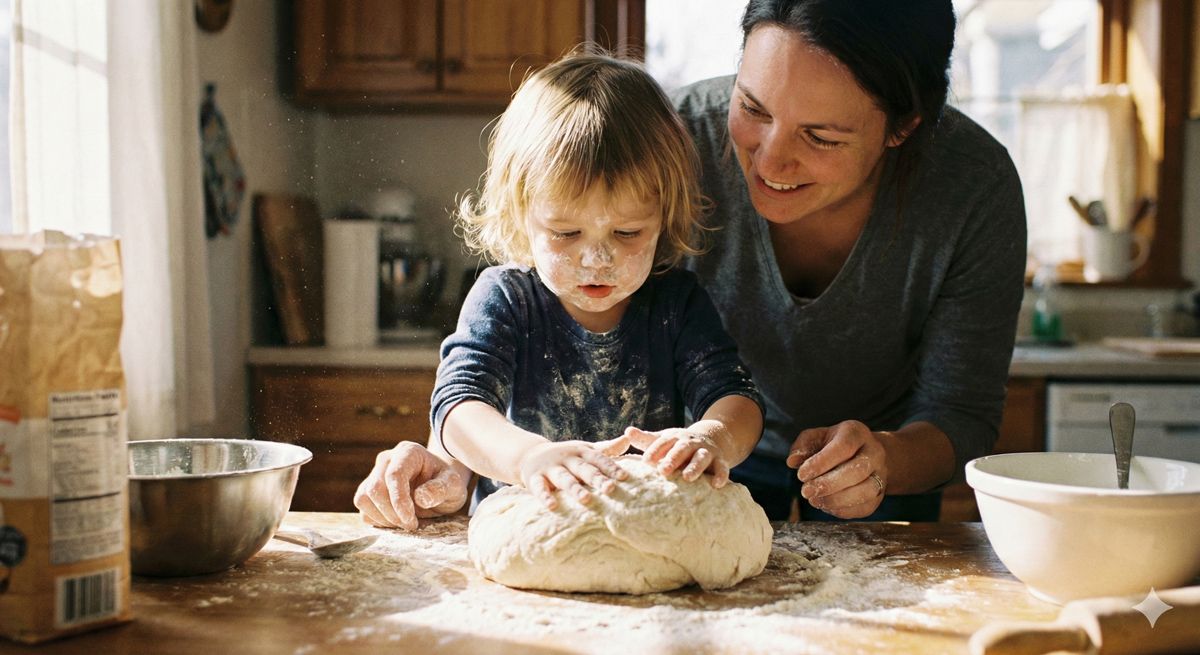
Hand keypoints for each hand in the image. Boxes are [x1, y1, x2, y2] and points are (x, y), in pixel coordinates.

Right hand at [354, 441, 469, 530]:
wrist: (440, 486)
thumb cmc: (447, 483)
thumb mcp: (454, 486)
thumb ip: (441, 489)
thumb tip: (420, 498)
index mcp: (408, 452)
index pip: (394, 475)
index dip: (399, 500)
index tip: (410, 521)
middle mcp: (387, 460)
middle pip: (375, 488)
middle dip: (392, 513)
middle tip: (412, 525)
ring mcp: (374, 474)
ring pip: (364, 499)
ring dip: (383, 519)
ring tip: (406, 523)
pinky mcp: (369, 492)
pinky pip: (364, 510)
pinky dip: (378, 522)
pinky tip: (397, 521)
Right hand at [518, 436, 629, 508]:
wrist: (530, 454)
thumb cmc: (566, 456)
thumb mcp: (584, 450)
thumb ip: (606, 449)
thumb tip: (628, 440)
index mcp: (581, 451)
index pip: (598, 459)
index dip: (611, 467)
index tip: (624, 477)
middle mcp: (567, 458)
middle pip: (583, 469)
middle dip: (597, 478)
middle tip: (610, 489)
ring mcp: (550, 468)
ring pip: (564, 479)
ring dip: (575, 489)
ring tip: (586, 499)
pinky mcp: (534, 478)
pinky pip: (539, 488)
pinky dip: (545, 496)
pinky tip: (552, 506)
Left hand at [624, 425, 730, 487]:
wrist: (710, 439)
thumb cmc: (679, 444)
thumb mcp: (664, 440)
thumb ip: (646, 439)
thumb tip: (627, 431)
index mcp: (675, 437)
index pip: (663, 442)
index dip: (655, 451)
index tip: (646, 462)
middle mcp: (691, 442)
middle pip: (682, 448)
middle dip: (673, 458)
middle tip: (663, 470)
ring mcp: (706, 451)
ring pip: (702, 457)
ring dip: (695, 466)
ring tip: (687, 478)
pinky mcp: (720, 461)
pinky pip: (722, 468)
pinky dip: (721, 475)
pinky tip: (716, 485)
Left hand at [785, 420, 887, 518]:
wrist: (864, 453)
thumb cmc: (834, 445)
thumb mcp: (817, 437)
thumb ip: (803, 446)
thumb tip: (792, 461)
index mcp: (857, 433)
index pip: (843, 447)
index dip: (822, 462)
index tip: (801, 475)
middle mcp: (874, 453)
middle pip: (857, 470)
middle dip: (829, 484)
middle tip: (806, 491)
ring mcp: (881, 474)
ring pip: (866, 491)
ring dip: (837, 500)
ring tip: (814, 500)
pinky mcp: (879, 495)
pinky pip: (866, 507)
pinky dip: (844, 510)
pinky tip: (826, 506)